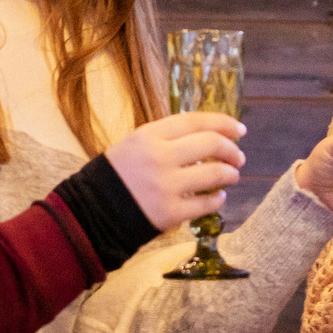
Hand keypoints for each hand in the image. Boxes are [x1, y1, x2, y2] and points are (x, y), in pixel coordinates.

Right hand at [106, 111, 245, 232]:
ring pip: (214, 174)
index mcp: (149, 135)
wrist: (92, 212)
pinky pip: (206, 203)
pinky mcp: (170, 212)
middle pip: (210, 144)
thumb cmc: (116, 176)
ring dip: (230, 174)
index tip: (239, 129)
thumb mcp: (134, 145)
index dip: (223, 123)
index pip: (196, 121)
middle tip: (239, 157)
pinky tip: (218, 198)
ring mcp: (166, 185)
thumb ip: (166, 138)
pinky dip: (217, 200)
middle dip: (231, 149)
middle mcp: (159, 157)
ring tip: (232, 176)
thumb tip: (207, 136)